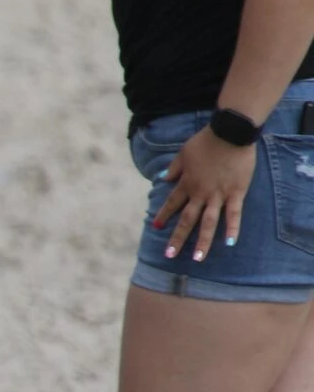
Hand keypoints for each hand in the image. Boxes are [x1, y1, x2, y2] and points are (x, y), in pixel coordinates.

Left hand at [157, 129, 256, 260]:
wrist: (230, 132)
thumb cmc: (206, 140)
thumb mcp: (183, 153)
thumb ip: (174, 168)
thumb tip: (163, 179)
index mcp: (186, 183)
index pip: (172, 203)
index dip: (164, 215)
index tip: (156, 227)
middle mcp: (200, 193)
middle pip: (187, 219)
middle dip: (177, 238)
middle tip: (169, 255)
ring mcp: (218, 194)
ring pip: (208, 222)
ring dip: (202, 241)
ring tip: (198, 258)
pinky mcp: (236, 192)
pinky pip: (234, 214)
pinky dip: (232, 228)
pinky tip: (229, 243)